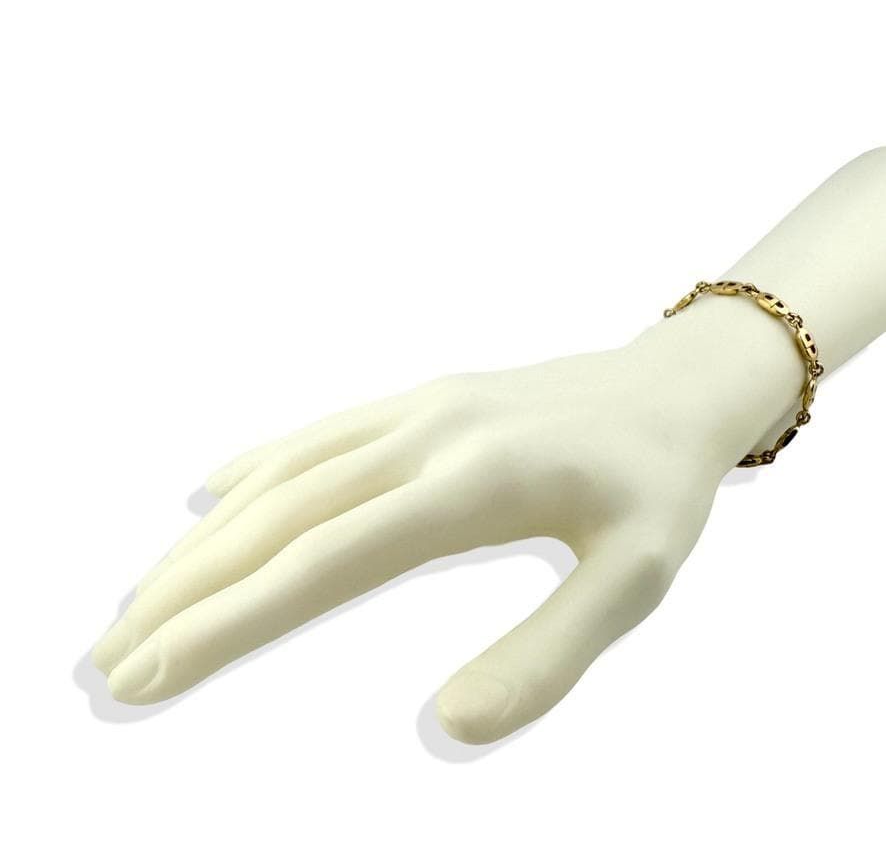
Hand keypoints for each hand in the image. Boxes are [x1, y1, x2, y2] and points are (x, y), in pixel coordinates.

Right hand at [93, 336, 747, 743]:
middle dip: (186, 592)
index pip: (322, 563)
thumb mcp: (632, 581)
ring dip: (204, 540)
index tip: (150, 674)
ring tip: (141, 598)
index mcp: (471, 484)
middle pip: (277, 519)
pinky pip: (318, 434)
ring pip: (282, 475)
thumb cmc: (657, 487)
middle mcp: (424, 436)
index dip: (230, 622)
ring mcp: (415, 410)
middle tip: (109, 658)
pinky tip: (214, 495)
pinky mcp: (419, 400)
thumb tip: (453, 727)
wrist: (672, 387)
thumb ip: (547, 653)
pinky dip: (256, 469)